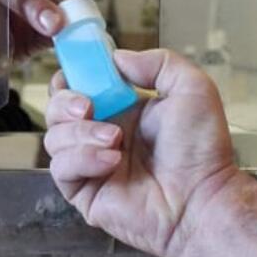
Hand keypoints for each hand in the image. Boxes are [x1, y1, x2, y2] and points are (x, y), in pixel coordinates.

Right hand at [43, 49, 244, 256]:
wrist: (202, 199)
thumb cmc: (203, 150)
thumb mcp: (192, 88)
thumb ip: (158, 62)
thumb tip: (118, 58)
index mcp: (122, 110)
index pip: (81, 85)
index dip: (74, 75)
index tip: (79, 69)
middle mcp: (102, 135)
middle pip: (57, 109)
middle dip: (64, 101)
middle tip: (87, 106)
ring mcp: (91, 164)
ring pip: (54, 138)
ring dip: (79, 133)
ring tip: (114, 139)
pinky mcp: (85, 192)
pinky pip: (61, 169)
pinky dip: (82, 159)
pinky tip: (111, 161)